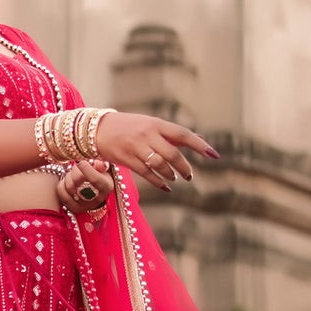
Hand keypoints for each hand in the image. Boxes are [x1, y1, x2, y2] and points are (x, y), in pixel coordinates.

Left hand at [58, 160, 114, 215]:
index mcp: (107, 186)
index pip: (95, 179)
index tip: (80, 162)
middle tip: (77, 166)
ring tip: (73, 174)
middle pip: (78, 180)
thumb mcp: (103, 168)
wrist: (95, 189)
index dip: (85, 168)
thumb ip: (99, 164)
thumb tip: (96, 164)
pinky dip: (62, 184)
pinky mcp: (74, 208)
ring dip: (68, 176)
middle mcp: (97, 198)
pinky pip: (61, 193)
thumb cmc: (98, 175)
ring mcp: (85, 205)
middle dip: (75, 170)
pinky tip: (67, 181)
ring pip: (69, 186)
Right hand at [93, 112, 217, 191]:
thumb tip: (200, 138)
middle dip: (184, 167)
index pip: (183, 134)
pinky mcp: (126, 159)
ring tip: (174, 178)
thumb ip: (173, 133)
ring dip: (171, 175)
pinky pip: (146, 173)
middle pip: (172, 154)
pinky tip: (166, 187)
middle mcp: (147, 134)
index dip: (200, 145)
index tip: (214, 155)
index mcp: (156, 124)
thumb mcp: (150, 124)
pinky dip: (159, 182)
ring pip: (160, 165)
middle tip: (189, 176)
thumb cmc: (128, 126)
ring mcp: (136, 147)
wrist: (96, 129)